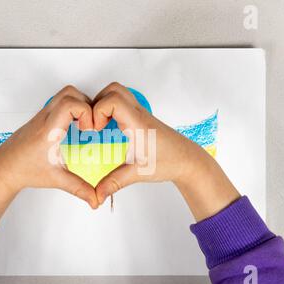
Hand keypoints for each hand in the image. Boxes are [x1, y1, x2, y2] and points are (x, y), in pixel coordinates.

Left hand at [0, 85, 98, 224]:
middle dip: (86, 103)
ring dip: (78, 103)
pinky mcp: (40, 118)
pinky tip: (73, 126)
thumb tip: (95, 199)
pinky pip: (58, 102)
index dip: (86, 112)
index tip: (89, 129)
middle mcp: (44, 119)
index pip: (70, 104)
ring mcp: (41, 116)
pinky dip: (70, 109)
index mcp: (49, 131)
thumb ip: (79, 189)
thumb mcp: (56, 180)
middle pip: (69, 92)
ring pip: (63, 94)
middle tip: (89, 123)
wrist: (3, 169)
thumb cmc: (23, 171)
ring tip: (83, 123)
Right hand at [93, 82, 239, 220]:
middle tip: (94, 124)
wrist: (189, 160)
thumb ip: (115, 182)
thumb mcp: (139, 173)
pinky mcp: (141, 118)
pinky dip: (111, 110)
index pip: (113, 101)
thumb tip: (97, 193)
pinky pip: (123, 103)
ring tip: (99, 124)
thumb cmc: (171, 162)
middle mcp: (139, 114)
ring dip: (104, 103)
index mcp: (138, 123)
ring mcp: (140, 114)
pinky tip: (110, 128)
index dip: (97, 111)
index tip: (95, 129)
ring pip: (118, 92)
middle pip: (113, 90)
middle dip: (97, 103)